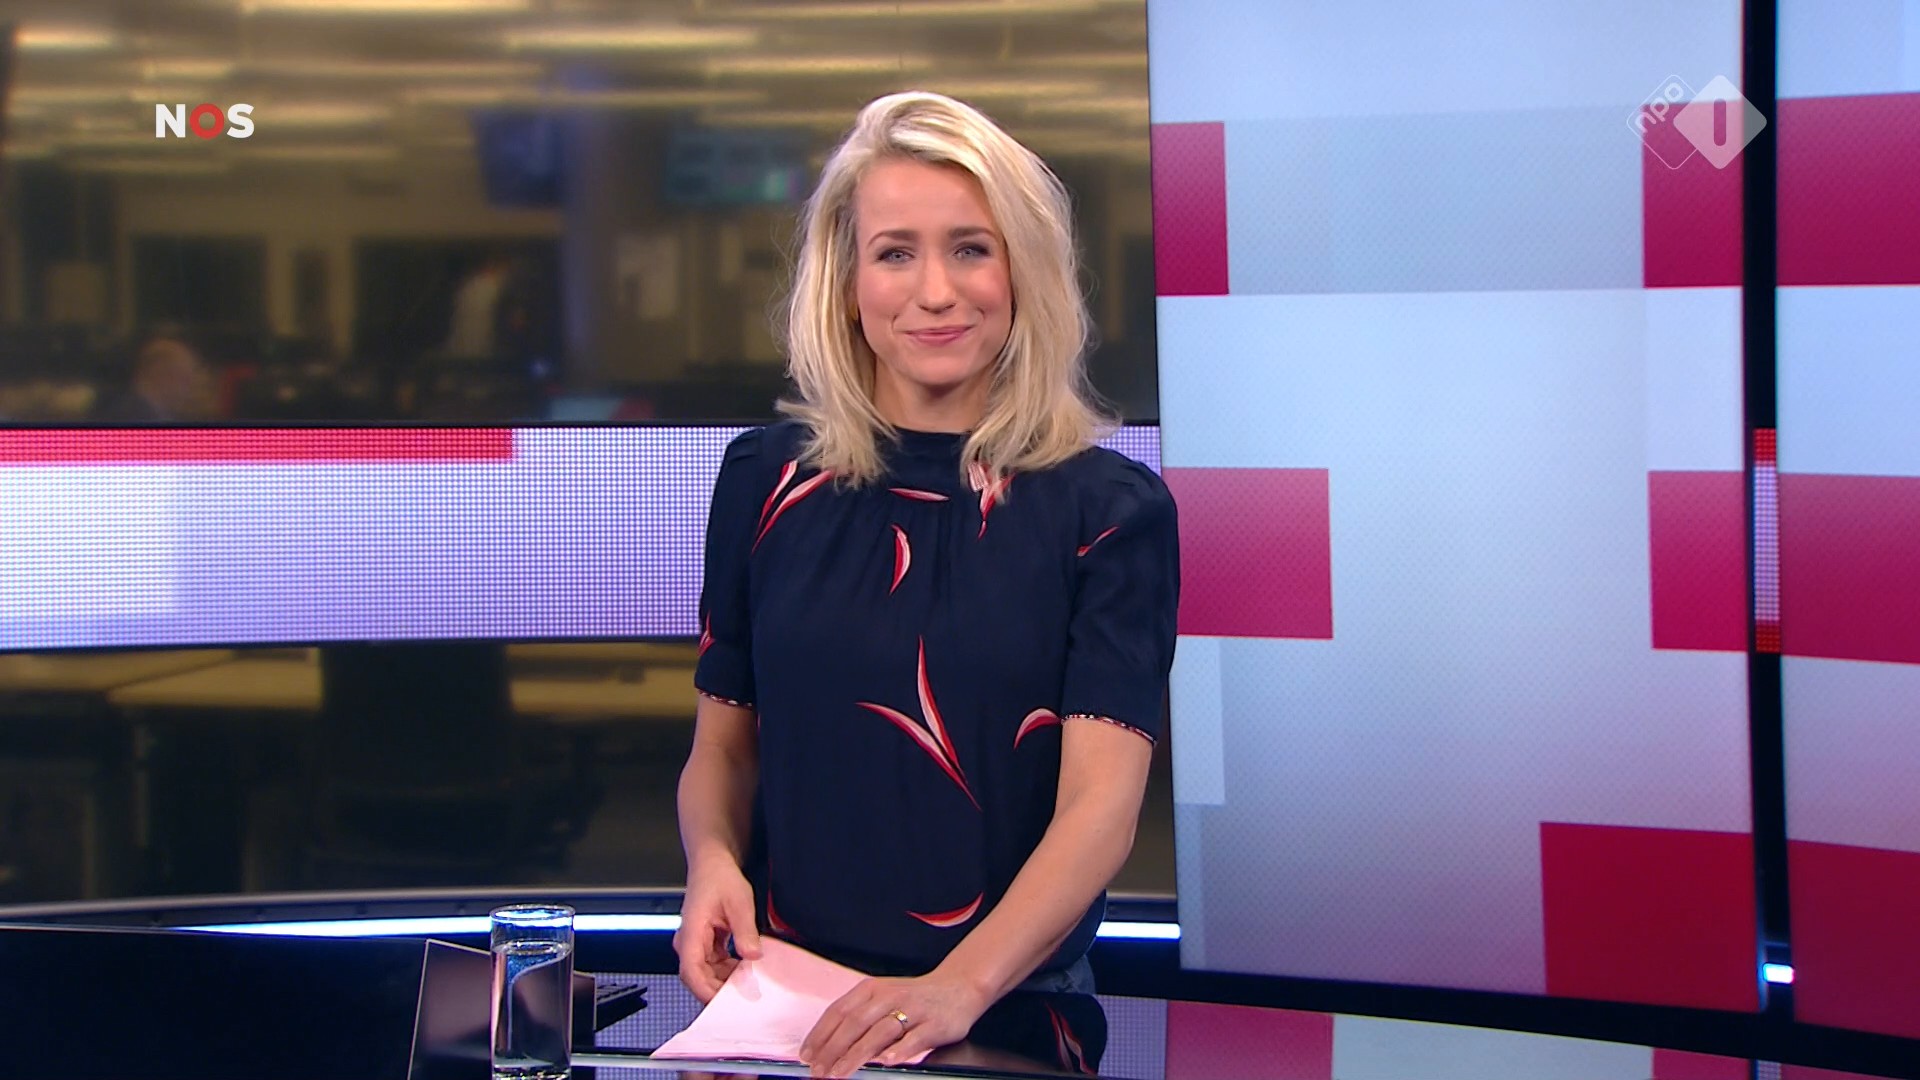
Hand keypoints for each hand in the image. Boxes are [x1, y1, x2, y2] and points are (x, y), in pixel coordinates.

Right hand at [672, 855, 761, 1002]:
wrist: (713, 864)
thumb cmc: (720, 877)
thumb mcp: (739, 901)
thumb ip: (745, 930)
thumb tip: (752, 955)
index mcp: (691, 932)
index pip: (691, 971)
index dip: (706, 990)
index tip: (724, 1002)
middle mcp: (688, 942)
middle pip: (699, 978)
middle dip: (720, 990)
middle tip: (746, 997)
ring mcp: (696, 945)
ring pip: (707, 974)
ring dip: (726, 980)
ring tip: (750, 982)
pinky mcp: (705, 945)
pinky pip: (714, 965)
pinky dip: (729, 971)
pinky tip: (746, 969)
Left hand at [798, 971, 990, 1077]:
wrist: (959, 987)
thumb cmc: (914, 998)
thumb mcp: (883, 999)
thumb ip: (859, 1018)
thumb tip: (827, 1047)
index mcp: (872, 989)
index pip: (839, 1011)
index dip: (820, 1035)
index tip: (806, 1056)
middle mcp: (890, 996)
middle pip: (855, 1023)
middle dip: (832, 1050)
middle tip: (818, 1072)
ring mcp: (913, 1009)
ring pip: (880, 1032)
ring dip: (856, 1054)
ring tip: (840, 1073)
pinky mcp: (934, 1024)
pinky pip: (915, 1038)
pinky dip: (900, 1050)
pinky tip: (886, 1062)